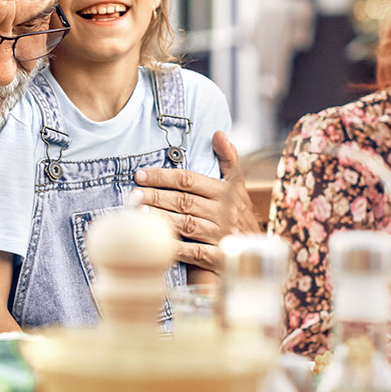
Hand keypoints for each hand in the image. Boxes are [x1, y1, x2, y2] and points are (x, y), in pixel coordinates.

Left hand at [129, 131, 260, 272]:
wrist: (256, 252)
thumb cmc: (239, 215)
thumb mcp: (238, 186)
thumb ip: (229, 160)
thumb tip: (219, 134)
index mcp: (225, 192)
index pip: (189, 180)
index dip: (163, 176)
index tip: (141, 174)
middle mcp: (223, 212)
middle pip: (184, 201)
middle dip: (156, 196)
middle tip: (134, 193)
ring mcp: (220, 235)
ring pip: (186, 224)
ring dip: (161, 218)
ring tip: (139, 213)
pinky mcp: (217, 257)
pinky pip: (194, 252)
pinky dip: (175, 247)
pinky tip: (157, 242)